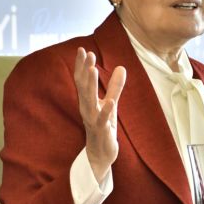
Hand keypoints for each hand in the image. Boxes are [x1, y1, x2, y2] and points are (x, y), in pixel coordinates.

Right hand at [74, 47, 126, 182]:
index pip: (81, 81)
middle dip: (84, 70)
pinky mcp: (101, 131)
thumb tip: (122, 67)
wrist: (101, 154)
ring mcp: (92, 120)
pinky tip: (111, 102)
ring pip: (89, 101)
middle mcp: (86, 108)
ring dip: (90, 86)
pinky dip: (105, 111)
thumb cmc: (103, 126)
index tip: (82, 49)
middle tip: (87, 53)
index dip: (81, 65)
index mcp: (87, 101)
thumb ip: (115, 87)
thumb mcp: (111, 103)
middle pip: (83, 87)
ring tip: (92, 70)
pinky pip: (102, 120)